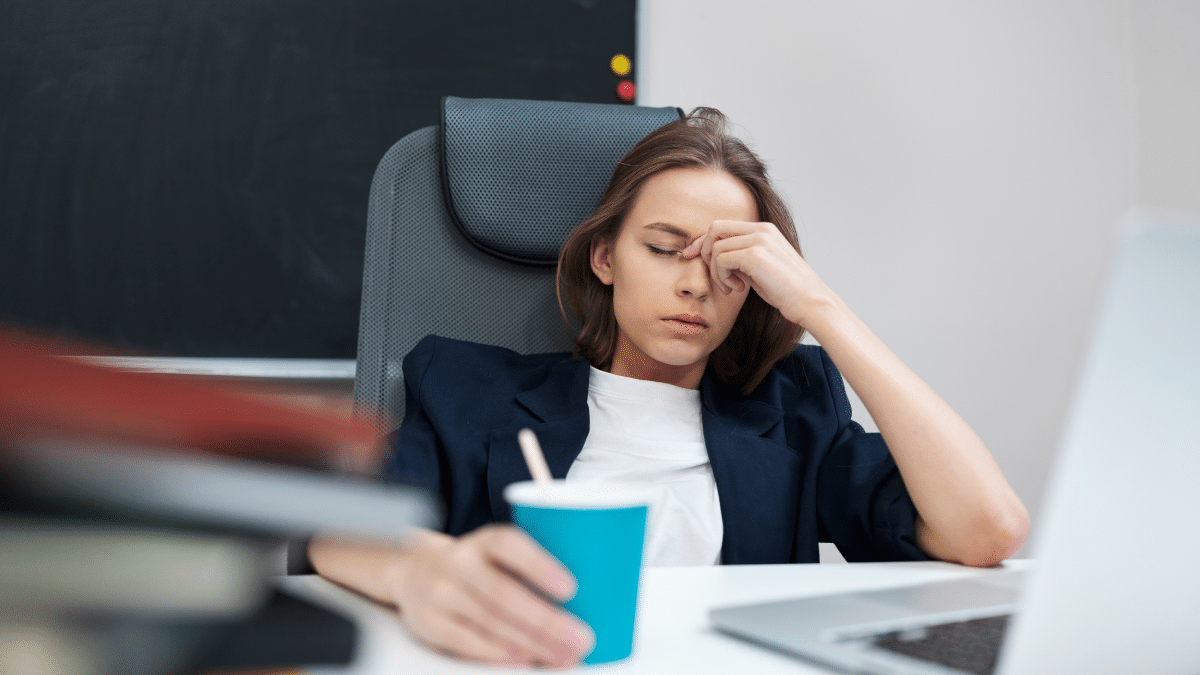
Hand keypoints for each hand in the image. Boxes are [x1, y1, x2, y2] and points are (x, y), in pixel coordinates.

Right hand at [387, 525, 593, 666]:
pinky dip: (498, 653)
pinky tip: (523, 660)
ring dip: (531, 643)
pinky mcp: (430, 622)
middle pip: (503, 593)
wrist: (413, 571)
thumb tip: (590, 597)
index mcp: (484, 540)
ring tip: (563, 655)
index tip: (570, 587)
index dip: (539, 565)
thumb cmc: (475, 565)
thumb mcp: (497, 553)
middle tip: (580, 638)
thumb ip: (531, 568)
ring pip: (490, 621)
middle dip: (546, 620)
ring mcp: (442, 593)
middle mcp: (460, 563)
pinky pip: (467, 641)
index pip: (509, 546)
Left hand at [682, 220, 832, 326]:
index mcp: (764, 230)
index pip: (723, 226)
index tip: (692, 256)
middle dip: (703, 250)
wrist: (810, 302)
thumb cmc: (786, 291)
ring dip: (716, 271)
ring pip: (715, 247)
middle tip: (711, 275)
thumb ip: (739, 258)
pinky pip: (721, 260)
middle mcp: (761, 230)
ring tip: (731, 288)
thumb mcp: (759, 269)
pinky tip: (737, 289)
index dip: (703, 240)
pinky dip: (722, 277)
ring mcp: (759, 240)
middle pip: (715, 228)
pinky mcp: (755, 254)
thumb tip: (713, 258)